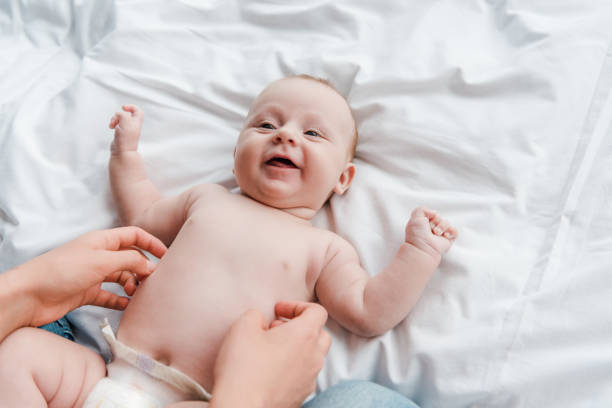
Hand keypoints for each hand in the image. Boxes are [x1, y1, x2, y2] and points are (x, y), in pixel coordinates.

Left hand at [14, 226, 166, 327]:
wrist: (29, 295)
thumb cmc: (62, 271)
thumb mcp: (101, 261)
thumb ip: (130, 261)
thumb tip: (151, 265)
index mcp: (102, 241)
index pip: (133, 235)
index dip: (151, 243)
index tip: (166, 256)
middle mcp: (99, 255)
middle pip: (129, 257)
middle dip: (144, 267)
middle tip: (155, 280)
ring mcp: (93, 274)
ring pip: (121, 277)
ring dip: (132, 284)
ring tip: (139, 294)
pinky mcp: (86, 292)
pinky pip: (109, 295)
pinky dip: (120, 300)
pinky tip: (128, 306)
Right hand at [109, 104, 143, 154]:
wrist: (122, 152)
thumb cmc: (126, 139)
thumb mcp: (125, 121)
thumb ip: (122, 114)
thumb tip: (118, 115)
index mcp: (137, 122)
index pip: (138, 111)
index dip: (131, 107)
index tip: (123, 108)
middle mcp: (132, 126)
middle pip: (126, 114)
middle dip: (118, 114)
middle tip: (116, 119)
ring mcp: (126, 130)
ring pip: (119, 119)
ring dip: (114, 119)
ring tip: (112, 125)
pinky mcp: (120, 134)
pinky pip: (116, 125)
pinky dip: (112, 124)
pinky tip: (111, 128)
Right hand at [211, 302, 330, 407]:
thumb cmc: (243, 366)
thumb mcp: (243, 327)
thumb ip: (255, 315)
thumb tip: (260, 320)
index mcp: (305, 335)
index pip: (317, 311)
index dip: (297, 306)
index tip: (278, 311)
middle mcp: (314, 357)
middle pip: (321, 334)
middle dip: (301, 327)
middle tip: (276, 330)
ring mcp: (310, 379)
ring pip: (313, 357)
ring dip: (297, 349)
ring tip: (271, 351)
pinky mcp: (301, 396)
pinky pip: (304, 376)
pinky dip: (293, 369)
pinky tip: (270, 371)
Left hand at [405, 206, 456, 258]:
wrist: (423, 248)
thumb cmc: (417, 235)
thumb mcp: (415, 217)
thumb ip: (422, 209)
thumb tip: (434, 212)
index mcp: (424, 223)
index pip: (432, 214)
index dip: (430, 216)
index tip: (425, 222)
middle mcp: (432, 228)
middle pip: (440, 217)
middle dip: (436, 221)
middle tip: (431, 229)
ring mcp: (441, 234)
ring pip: (447, 222)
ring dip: (442, 226)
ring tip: (437, 233)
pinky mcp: (448, 239)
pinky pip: (455, 231)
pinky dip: (451, 231)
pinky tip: (445, 235)